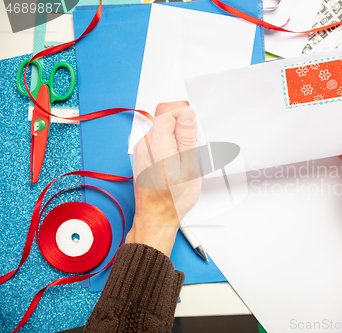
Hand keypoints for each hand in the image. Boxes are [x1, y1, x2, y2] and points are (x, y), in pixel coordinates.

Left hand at [126, 101, 201, 255]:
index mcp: (157, 145)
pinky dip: (170, 141)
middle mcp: (145, 144)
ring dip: (176, 132)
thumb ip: (187, 138)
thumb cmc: (173, 198)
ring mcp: (141, 149)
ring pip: (160, 127)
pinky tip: (178, 156)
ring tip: (188, 151)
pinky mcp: (142, 155)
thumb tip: (187, 114)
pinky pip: (157, 138)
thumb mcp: (189, 168)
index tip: (197, 121)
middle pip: (162, 116)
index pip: (167, 111)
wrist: (156, 217)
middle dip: (181, 120)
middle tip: (195, 137)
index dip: (184, 111)